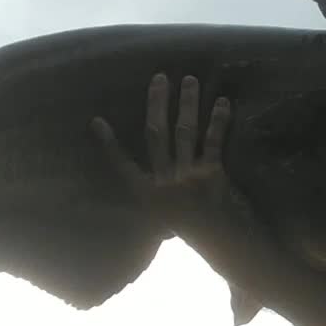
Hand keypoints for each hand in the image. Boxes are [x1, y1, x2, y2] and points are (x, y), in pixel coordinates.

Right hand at [90, 73, 261, 246]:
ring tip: (190, 79)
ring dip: (188, 103)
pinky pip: (213, 141)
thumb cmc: (200, 232)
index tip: (97, 121)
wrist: (229, 248)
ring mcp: (188, 179)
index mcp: (149, 197)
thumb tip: (156, 180)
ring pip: (184, 132)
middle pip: (157, 135)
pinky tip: (222, 102)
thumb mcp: (172, 219)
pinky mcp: (213, 176)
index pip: (123, 166)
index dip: (109, 144)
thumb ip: (162, 197)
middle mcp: (165, 185)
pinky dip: (218, 120)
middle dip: (157, 104)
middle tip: (159, 77)